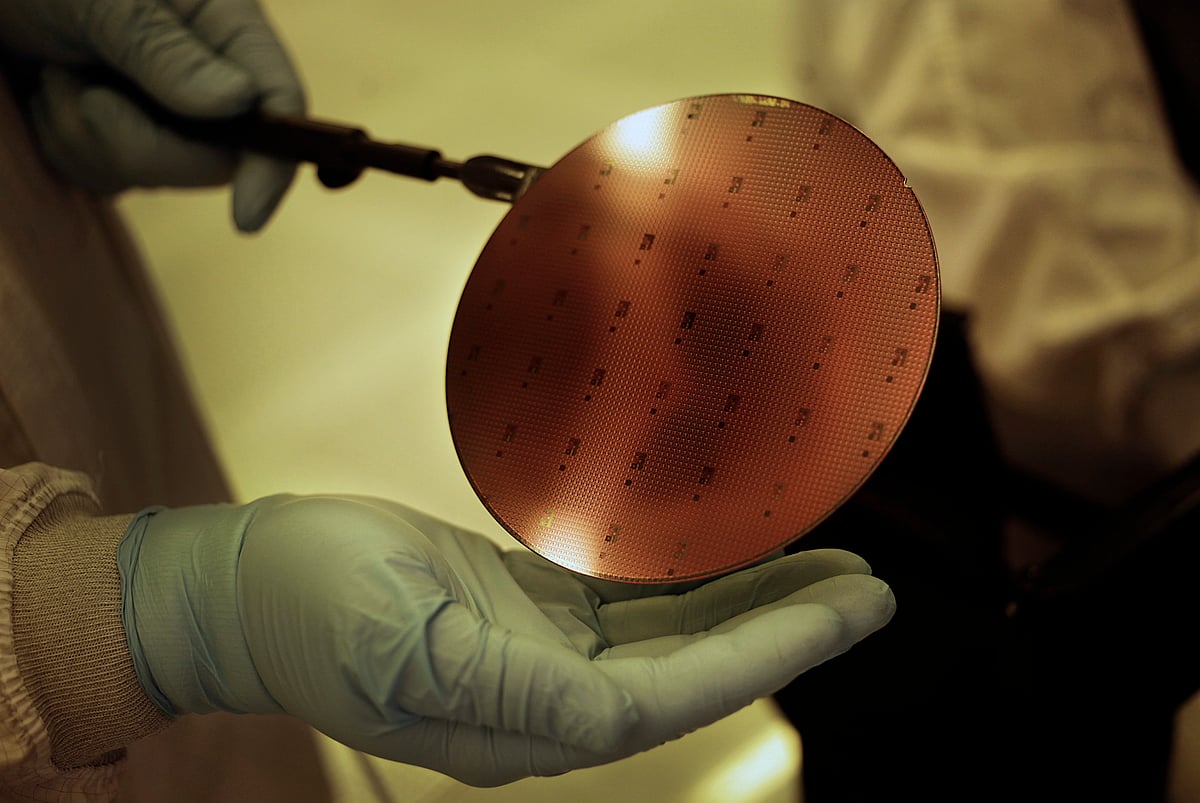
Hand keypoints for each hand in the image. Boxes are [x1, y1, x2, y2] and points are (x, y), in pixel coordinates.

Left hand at [0, 0, 304, 231]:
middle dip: (139, 145)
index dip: (274, 165)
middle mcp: (208, 72)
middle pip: (216, 160)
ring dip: (88, 139)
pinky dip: (69, 148)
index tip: (245, 217)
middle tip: (83, 95)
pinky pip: (111, 178)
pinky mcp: (122, 133)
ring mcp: (165, 109)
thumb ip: (166, 51)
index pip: (280, 104)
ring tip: (55, 78)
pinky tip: (48, 97)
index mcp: (224, 25)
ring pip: (156, 174)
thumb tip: (240, 104)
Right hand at [118, 495, 894, 785]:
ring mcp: (540, 660)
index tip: (843, 610)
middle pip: (691, 671)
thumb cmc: (308, 604)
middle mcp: (545, 701)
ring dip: (751, 605)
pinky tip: (732, 552)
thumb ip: (493, 684)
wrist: (248, 585)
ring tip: (830, 567)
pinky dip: (690, 581)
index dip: (761, 655)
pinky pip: (631, 603)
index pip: (670, 698)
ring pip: (672, 638)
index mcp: (517, 717)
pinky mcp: (529, 616)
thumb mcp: (390, 637)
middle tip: (869, 588)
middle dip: (784, 631)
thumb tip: (598, 717)